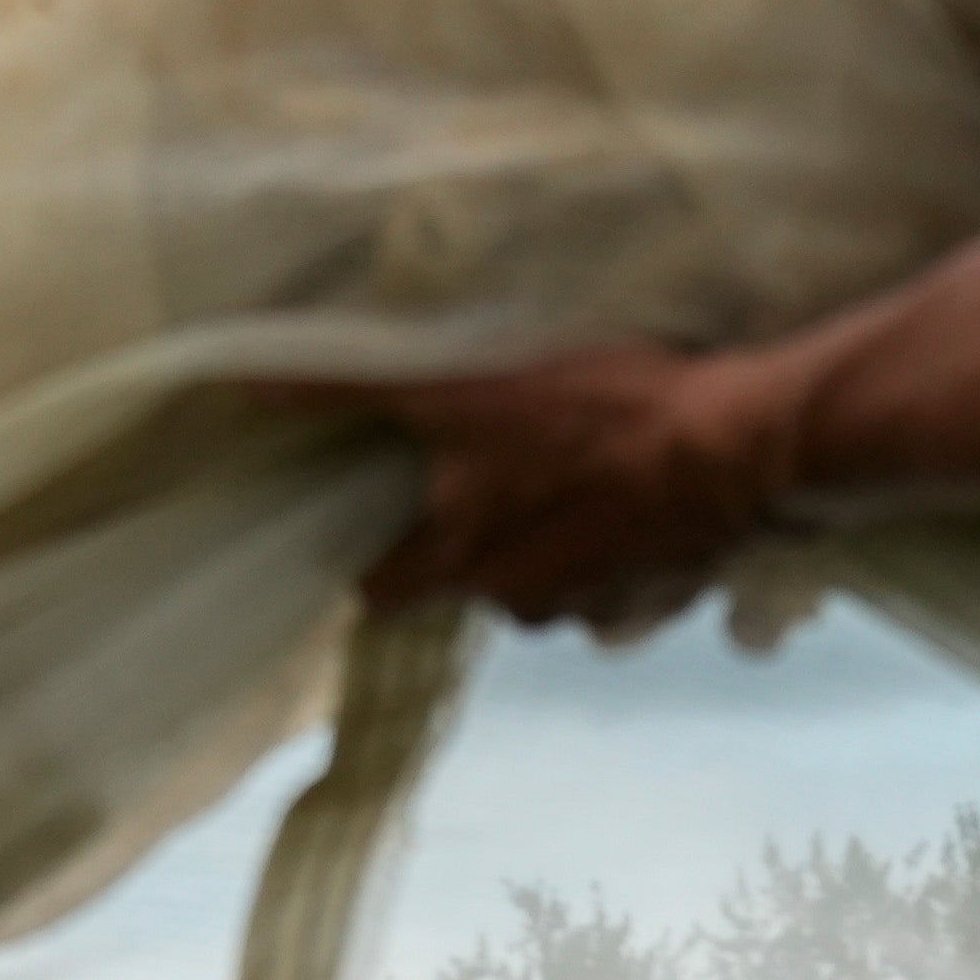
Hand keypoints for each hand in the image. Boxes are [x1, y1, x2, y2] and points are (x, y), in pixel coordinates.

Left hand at [343, 339, 812, 628]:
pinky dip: (589, 553)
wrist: (733, 447)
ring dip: (526, 546)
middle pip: (453, 585)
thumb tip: (246, 383)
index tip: (367, 530)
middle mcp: (504, 590)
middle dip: (452, 547)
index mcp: (456, 546)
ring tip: (554, 480)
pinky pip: (587, 587)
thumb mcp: (470, 377)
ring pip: (520, 584)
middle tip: (469, 486)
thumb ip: (357, 388)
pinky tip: (610, 501)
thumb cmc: (603, 405)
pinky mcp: (629, 599)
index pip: (375, 589)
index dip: (366, 559)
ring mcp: (570, 602)